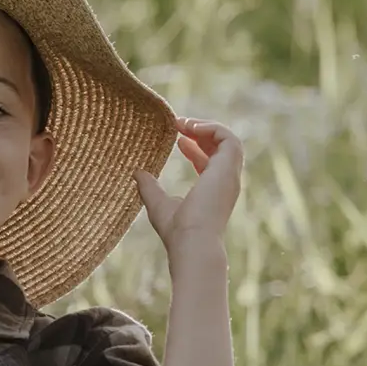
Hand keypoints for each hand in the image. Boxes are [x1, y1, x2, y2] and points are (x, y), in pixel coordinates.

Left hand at [135, 118, 242, 254]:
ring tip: (183, 123)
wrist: (192, 242)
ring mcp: (229, 175)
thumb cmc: (177, 232)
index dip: (195, 147)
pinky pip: (228, 138)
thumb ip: (149, 188)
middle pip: (220, 149)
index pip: (209, 163)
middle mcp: (225, 183)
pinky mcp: (229, 168)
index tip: (177, 138)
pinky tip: (189, 128)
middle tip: (179, 123)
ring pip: (228, 141)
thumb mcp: (158, 205)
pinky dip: (211, 128)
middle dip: (202, 133)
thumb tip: (137, 172)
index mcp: (212, 192)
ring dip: (206, 127)